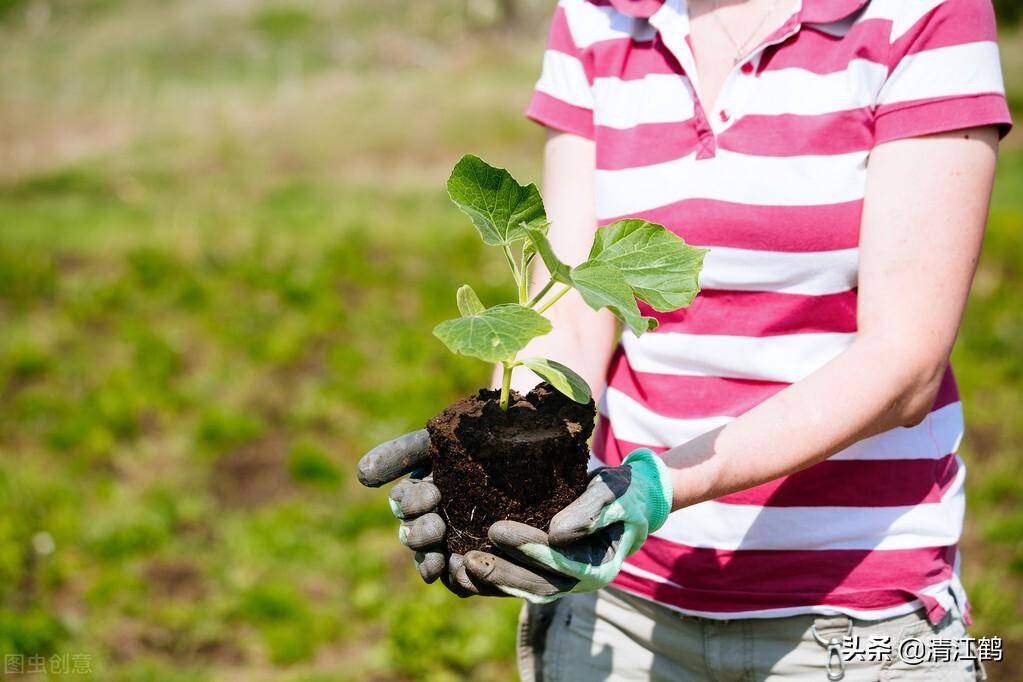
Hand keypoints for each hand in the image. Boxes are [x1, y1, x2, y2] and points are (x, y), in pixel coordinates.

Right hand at [356, 430, 506, 596]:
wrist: (538, 458)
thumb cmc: (485, 443)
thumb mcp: (442, 441)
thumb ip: (402, 452)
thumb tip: (362, 476)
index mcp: (421, 490)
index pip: (404, 500)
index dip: (412, 501)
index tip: (433, 493)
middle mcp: (431, 519)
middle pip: (413, 534)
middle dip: (421, 532)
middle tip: (438, 525)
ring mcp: (450, 544)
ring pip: (429, 561)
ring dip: (429, 560)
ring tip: (440, 558)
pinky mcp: (473, 567)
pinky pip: (457, 581)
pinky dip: (456, 579)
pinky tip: (461, 573)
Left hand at [462, 449, 673, 603]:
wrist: (630, 500)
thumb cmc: (625, 493)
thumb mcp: (615, 494)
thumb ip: (591, 512)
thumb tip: (557, 535)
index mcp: (600, 566)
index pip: (561, 563)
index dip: (528, 549)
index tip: (497, 530)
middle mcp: (579, 581)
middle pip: (537, 584)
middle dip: (501, 572)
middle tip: (467, 557)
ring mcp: (562, 581)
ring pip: (523, 588)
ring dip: (490, 581)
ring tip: (457, 566)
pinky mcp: (545, 573)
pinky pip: (517, 582)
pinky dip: (490, 579)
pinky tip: (461, 565)